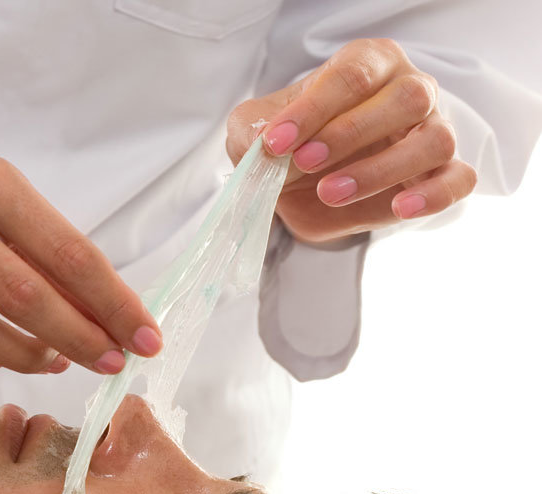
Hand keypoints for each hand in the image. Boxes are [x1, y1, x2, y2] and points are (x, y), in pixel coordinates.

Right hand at [0, 95, 161, 373]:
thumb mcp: (6, 193)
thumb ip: (49, 252)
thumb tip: (106, 316)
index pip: (68, 254)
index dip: (113, 305)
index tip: (145, 340)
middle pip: (23, 299)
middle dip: (78, 341)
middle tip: (110, 364)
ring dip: (24, 359)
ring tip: (53, 360)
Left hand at [226, 39, 476, 243]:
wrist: (305, 189)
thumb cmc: (291, 146)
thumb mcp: (257, 133)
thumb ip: (255, 130)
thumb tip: (264, 144)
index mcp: (369, 65)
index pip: (352, 75)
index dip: (313, 109)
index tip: (275, 142)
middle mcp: (410, 91)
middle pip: (406, 98)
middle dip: (349, 133)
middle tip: (303, 163)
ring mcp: (431, 132)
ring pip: (433, 141)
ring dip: (380, 170)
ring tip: (331, 192)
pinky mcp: (441, 176)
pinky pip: (459, 180)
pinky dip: (435, 194)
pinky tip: (401, 207)